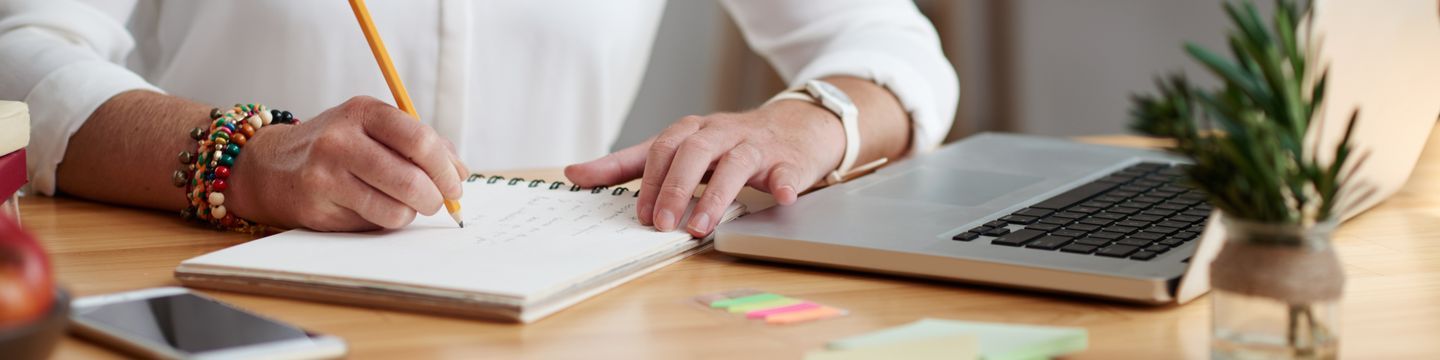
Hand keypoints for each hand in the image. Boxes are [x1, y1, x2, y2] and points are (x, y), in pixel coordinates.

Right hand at [225, 96, 465, 230]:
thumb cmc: (337, 148)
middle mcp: (341, 140)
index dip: (445, 168)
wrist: (272, 167)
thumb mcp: (373, 128)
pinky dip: (386, 222)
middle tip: (437, 202)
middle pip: (411, 178)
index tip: (456, 184)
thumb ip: (418, 144)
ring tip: (404, 204)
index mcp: (363, 112)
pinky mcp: (318, 207)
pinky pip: (373, 224)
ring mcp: (326, 175)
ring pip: (395, 208)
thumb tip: (460, 172)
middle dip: (435, 197)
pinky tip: (375, 209)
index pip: (419, 140)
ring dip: (411, 213)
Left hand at [565, 100, 845, 236]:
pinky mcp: (788, 160)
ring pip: (734, 164)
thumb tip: (574, 174)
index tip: (637, 214)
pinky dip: (782, 185)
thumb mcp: (678, 148)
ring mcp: (756, 146)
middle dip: (674, 188)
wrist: (797, 126)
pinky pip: (785, 172)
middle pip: (693, 152)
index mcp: (691, 132)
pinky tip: (779, 199)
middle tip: (663, 224)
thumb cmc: (729, 143)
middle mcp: (720, 134)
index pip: (661, 149)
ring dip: (716, 196)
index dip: (648, 182)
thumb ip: (629, 163)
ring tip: (701, 227)